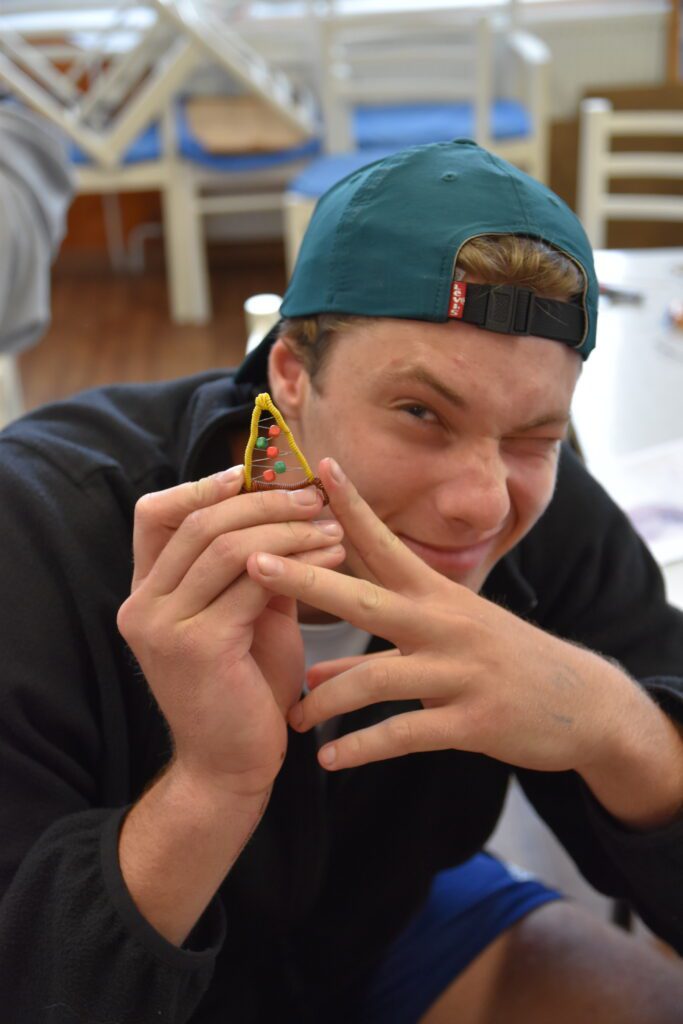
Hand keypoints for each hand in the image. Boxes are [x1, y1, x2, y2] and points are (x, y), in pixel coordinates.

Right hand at [116, 467, 344, 797]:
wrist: (232, 768)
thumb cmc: (245, 689)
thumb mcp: (246, 614)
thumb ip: (255, 564)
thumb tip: (288, 505)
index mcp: (146, 592)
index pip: (155, 514)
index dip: (202, 485)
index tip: (253, 474)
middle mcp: (141, 604)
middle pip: (198, 521)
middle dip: (263, 501)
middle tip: (313, 496)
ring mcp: (162, 626)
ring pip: (226, 545)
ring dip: (287, 527)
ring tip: (331, 524)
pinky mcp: (195, 646)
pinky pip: (251, 582)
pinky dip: (298, 560)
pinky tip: (333, 556)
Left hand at [246, 458, 633, 775]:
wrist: (584, 704)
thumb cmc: (504, 661)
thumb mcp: (448, 642)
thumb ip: (378, 653)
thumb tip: (314, 670)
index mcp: (439, 595)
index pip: (386, 544)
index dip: (351, 506)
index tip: (318, 468)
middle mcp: (446, 623)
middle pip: (364, 598)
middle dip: (306, 580)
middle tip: (251, 563)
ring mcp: (461, 670)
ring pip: (376, 678)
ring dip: (325, 700)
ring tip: (291, 718)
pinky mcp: (474, 720)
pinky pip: (405, 733)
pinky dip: (362, 747)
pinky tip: (330, 759)